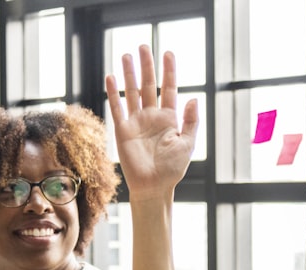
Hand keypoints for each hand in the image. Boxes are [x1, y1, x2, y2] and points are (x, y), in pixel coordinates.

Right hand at [105, 45, 198, 201]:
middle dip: (147, 66)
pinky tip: (111, 77)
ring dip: (129, 74)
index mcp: (169, 119)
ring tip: (126, 55)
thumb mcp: (188, 144)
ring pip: (132, 92)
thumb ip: (190, 121)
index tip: (168, 53)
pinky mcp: (123, 131)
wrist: (154, 187)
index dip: (169, 72)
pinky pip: (117, 108)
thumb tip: (193, 98)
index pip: (169, 89)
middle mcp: (152, 117)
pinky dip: (114, 93)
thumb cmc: (173, 169)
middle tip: (144, 47)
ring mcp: (136, 122)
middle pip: (149, 85)